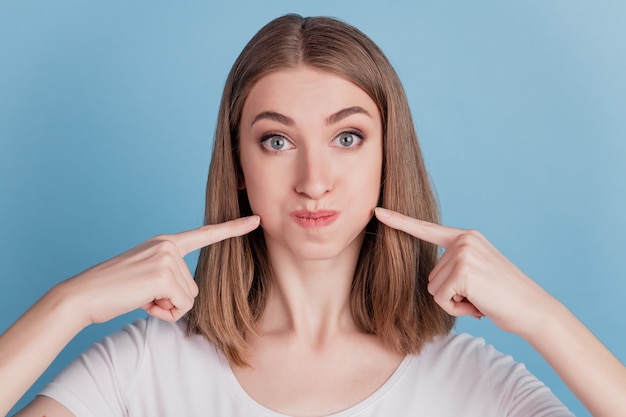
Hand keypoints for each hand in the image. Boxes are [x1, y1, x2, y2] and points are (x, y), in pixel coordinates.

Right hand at [60, 215, 260, 325]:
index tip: (255, 219)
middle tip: (143, 295)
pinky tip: (143, 303)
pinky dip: (164, 313)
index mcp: (166, 243)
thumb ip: (169, 276)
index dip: (233, 229)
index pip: (205, 234)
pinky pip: (181, 306)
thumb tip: (186, 298)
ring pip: (189, 299)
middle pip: (194, 287)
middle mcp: (169, 246)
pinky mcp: (164, 275)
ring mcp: (167, 258)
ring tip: (140, 297)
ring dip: (166, 307)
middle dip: (172, 301)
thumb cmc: (113, 290)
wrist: (84, 295)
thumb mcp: (145, 275)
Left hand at [374, 207, 555, 335]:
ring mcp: (463, 253)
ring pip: (434, 289)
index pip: (426, 229)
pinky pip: (442, 299)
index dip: (399, 222)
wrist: (533, 309)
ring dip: (454, 303)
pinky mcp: (463, 271)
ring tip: (480, 299)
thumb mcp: (478, 272)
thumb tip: (434, 282)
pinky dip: (457, 309)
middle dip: (451, 294)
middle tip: (478, 295)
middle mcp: (463, 240)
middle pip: (430, 276)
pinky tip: (478, 305)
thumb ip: (455, 266)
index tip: (377, 211)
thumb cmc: (504, 296)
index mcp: (465, 237)